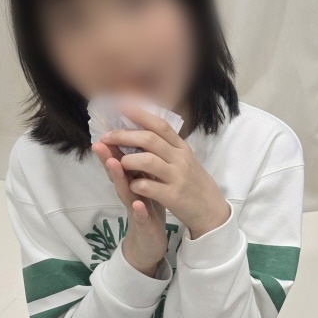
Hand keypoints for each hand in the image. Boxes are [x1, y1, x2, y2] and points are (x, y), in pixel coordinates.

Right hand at [90, 140, 167, 275]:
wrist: (150, 240)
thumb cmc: (147, 206)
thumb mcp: (143, 182)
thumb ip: (137, 164)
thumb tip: (134, 138)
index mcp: (131, 180)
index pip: (121, 159)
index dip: (115, 144)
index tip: (109, 126)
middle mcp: (129, 192)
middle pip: (117, 173)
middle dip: (108, 158)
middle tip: (99, 142)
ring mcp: (134, 208)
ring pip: (125, 191)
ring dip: (118, 179)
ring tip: (113, 164)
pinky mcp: (143, 224)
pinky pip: (140, 216)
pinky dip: (139, 209)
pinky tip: (138, 203)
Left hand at [98, 106, 230, 238]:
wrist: (210, 209)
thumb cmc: (193, 182)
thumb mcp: (185, 160)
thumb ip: (168, 146)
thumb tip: (145, 128)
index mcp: (182, 148)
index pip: (161, 126)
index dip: (141, 115)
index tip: (122, 107)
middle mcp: (180, 159)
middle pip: (150, 140)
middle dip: (125, 136)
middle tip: (107, 137)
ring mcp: (177, 177)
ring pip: (148, 161)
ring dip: (129, 160)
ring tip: (120, 163)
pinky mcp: (173, 196)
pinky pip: (149, 187)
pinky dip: (136, 184)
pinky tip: (133, 185)